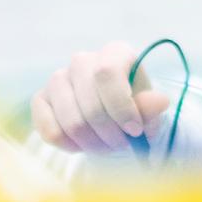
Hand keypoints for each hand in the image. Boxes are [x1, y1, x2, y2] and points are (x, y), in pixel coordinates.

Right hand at [30, 40, 169, 151]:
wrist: (112, 121)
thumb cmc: (134, 111)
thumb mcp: (149, 112)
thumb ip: (151, 108)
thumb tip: (160, 101)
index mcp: (114, 54)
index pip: (108, 73)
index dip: (121, 107)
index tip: (135, 131)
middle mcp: (82, 61)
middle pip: (90, 103)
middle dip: (109, 134)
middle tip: (121, 146)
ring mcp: (58, 79)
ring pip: (71, 121)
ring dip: (92, 144)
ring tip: (106, 147)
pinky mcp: (40, 99)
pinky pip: (50, 130)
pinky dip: (70, 146)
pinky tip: (83, 145)